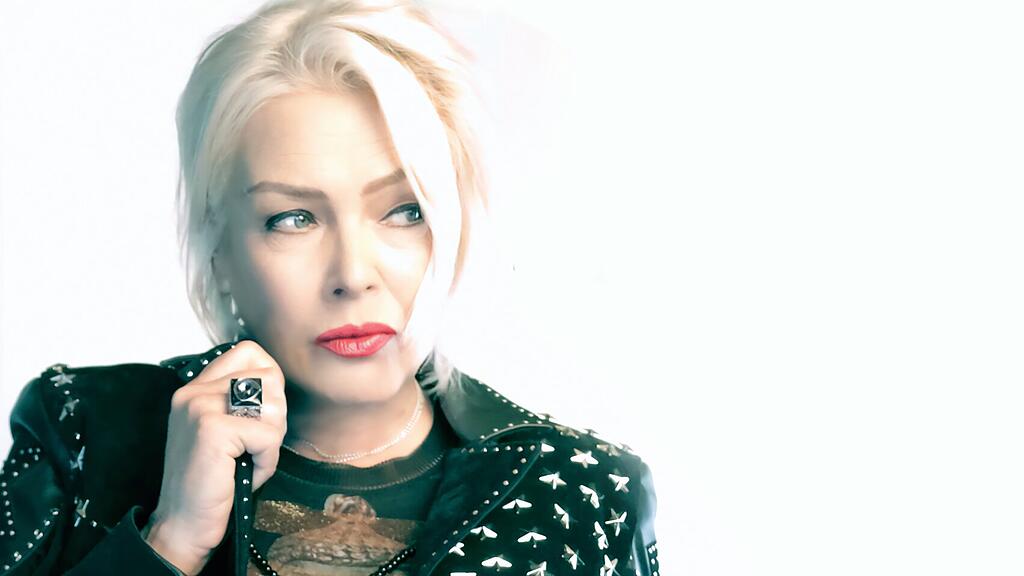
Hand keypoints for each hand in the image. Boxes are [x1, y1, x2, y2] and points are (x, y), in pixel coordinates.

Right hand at [143, 340, 286, 574]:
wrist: (183, 524)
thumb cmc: (211, 481)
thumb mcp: (222, 431)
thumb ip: (240, 401)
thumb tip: (276, 383)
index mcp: (195, 388)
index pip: (249, 351)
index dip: (270, 379)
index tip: (261, 413)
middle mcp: (195, 391)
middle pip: (270, 377)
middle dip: (276, 415)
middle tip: (255, 446)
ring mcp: (201, 407)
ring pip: (274, 406)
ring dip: (271, 441)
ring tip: (247, 460)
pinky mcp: (213, 429)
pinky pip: (269, 436)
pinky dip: (267, 461)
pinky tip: (246, 473)